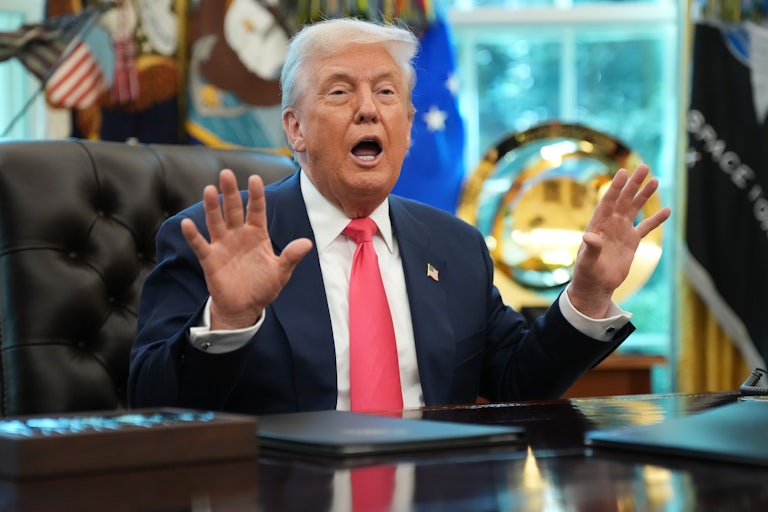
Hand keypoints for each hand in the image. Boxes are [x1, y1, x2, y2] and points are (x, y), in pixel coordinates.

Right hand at [181, 169, 312, 329]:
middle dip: (230, 192)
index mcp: (257, 234)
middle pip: (233, 210)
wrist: (245, 307)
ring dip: (212, 207)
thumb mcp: (281, 272)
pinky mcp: (210, 259)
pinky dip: (193, 235)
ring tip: (209, 189)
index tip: (255, 178)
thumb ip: (291, 256)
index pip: (256, 210)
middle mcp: (238, 235)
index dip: (256, 195)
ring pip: (216, 222)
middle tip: (226, 173)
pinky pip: (200, 245)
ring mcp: (223, 245)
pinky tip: (187, 223)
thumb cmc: (263, 286)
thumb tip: (307, 243)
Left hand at [567, 164, 670, 317]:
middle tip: (644, 167)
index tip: (623, 172)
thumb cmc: (586, 274)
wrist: (596, 286)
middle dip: (633, 184)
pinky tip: (667, 210)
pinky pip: (646, 227)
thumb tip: (589, 237)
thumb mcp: (587, 262)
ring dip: (644, 196)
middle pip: (623, 200)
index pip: (608, 202)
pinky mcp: (631, 242)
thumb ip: (590, 249)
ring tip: (655, 181)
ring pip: (635, 209)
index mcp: (598, 225)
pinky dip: (656, 220)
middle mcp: (610, 225)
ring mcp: (621, 232)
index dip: (616, 187)